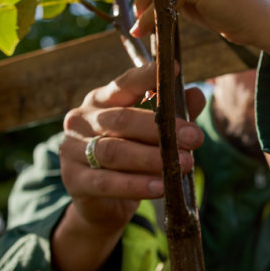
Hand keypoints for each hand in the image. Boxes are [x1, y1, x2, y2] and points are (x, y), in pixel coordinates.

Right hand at [53, 63, 205, 270]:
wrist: (100, 202)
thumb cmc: (129, 158)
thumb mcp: (151, 135)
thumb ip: (172, 115)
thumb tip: (197, 94)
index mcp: (101, 100)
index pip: (124, 84)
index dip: (147, 76)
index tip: (175, 69)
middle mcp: (82, 120)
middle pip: (122, 120)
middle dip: (161, 129)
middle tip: (195, 138)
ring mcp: (72, 149)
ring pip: (114, 151)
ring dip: (152, 159)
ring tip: (184, 164)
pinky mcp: (73, 180)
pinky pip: (106, 182)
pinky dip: (136, 185)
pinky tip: (160, 188)